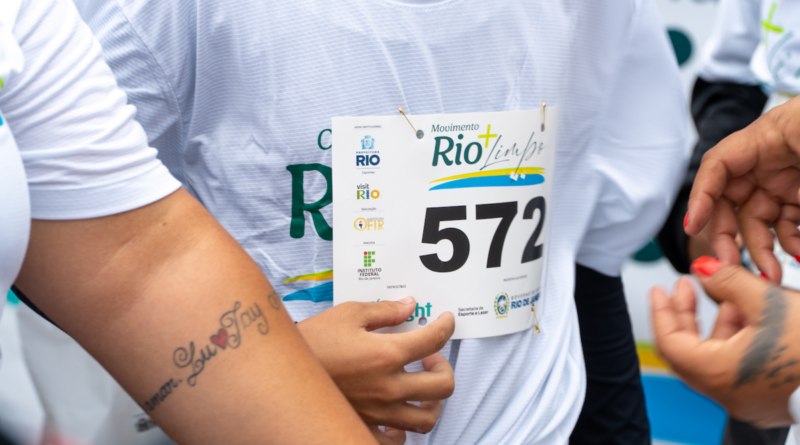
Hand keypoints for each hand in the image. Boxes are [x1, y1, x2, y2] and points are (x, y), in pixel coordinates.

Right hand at [297, 298, 455, 434]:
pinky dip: (403, 429)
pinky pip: (396, 440)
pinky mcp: (365, 425)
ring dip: (433, 402)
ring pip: (426, 419)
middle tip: (432, 358)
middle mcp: (388, 387)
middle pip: (443, 386)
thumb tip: (408, 307)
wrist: (282, 372)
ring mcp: (379, 412)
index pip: (434, 340)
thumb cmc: (313, 341)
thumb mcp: (349, 314)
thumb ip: (384, 311)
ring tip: (422, 388)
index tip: (446, 322)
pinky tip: (397, 413)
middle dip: (445, 367)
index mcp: (387, 354)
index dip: (446, 327)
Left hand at [651, 256, 799, 426]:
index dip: (662, 312)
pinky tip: (752, 315)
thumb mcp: (771, 300)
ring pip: (716, 358)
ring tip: (727, 294)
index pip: (670, 342)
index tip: (660, 289)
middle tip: (684, 287)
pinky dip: (737, 340)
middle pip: (689, 351)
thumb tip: (704, 268)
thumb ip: (729, 281)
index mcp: (719, 374)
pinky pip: (738, 368)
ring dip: (716, 324)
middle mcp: (729, 395)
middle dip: (685, 315)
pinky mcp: (769, 400)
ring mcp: (750, 401)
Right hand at [686, 96, 799, 280]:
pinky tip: (798, 258)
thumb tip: (760, 219)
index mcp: (771, 134)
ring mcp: (791, 178)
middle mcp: (774, 157)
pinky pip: (789, 225)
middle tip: (729, 265)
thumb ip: (787, 193)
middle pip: (733, 198)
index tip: (694, 227)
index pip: (719, 164)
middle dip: (729, 235)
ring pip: (760, 219)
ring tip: (772, 275)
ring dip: (762, 249)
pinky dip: (791, 244)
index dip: (702, 196)